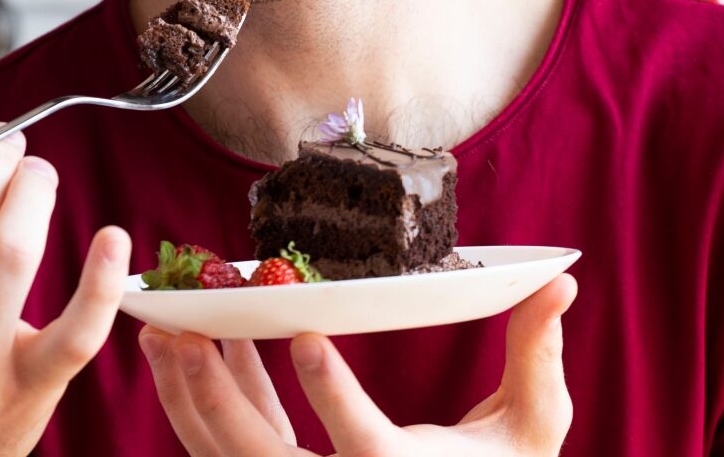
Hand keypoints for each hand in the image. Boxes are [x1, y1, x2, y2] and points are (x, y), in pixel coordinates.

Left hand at [140, 275, 576, 455]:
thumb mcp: (530, 428)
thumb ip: (535, 357)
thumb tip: (561, 283)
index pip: (363, 442)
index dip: (333, 394)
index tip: (306, 339)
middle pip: (267, 454)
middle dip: (219, 394)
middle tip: (188, 331)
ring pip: (231, 456)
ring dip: (190, 395)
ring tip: (163, 335)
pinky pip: (233, 449)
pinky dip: (209, 401)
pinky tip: (200, 347)